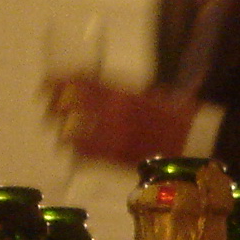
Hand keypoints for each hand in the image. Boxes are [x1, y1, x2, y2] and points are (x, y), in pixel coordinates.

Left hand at [43, 75, 199, 168]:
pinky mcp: (112, 158)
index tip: (48, 81)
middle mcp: (111, 113)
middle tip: (49, 106)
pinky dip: (76, 150)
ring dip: (63, 130)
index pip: (79, 83)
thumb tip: (92, 86)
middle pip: (67, 107)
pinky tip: (76, 148)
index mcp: (121, 93)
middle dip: (54, 106)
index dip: (59, 81)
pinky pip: (82, 154)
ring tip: (63, 129)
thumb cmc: (172, 114)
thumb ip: (116, 91)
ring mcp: (110, 136)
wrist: (191, 142)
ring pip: (69, 132)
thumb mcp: (145, 93)